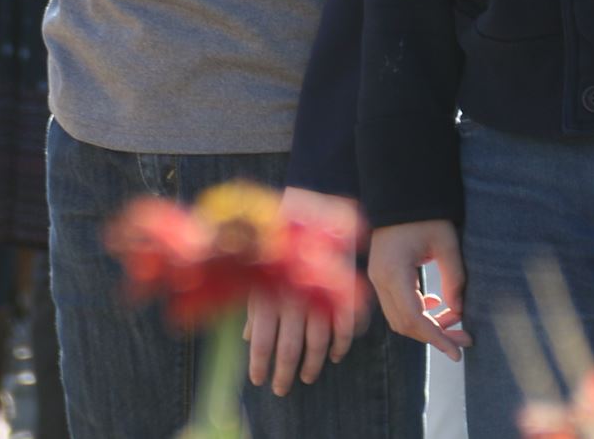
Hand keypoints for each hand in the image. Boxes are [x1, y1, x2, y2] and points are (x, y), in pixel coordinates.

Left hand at [248, 189, 364, 395]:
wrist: (308, 204)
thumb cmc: (277, 242)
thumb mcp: (259, 271)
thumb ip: (256, 307)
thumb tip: (248, 339)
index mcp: (268, 293)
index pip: (262, 341)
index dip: (260, 365)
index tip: (259, 381)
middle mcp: (291, 297)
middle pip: (289, 348)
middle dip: (285, 373)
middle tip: (282, 389)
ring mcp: (317, 293)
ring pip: (318, 342)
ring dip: (313, 364)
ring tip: (307, 377)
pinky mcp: (341, 287)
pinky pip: (344, 324)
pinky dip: (342, 343)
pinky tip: (336, 355)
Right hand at [367, 219, 469, 361]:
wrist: (402, 191)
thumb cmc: (426, 215)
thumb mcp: (447, 244)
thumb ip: (455, 280)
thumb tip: (460, 313)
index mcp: (393, 272)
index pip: (414, 319)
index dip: (437, 339)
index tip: (458, 352)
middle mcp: (379, 279)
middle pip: (405, 324)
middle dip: (435, 335)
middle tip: (465, 339)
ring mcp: (377, 277)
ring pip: (399, 317)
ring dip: (426, 325)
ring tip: (455, 323)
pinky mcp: (381, 274)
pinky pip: (397, 304)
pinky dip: (417, 311)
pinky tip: (437, 304)